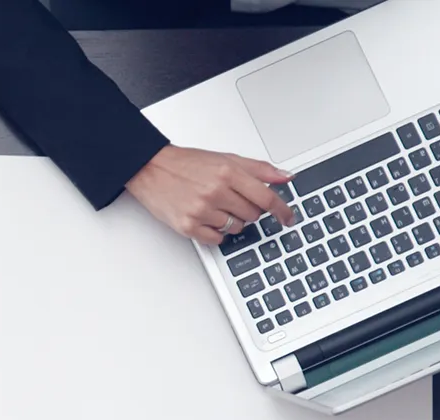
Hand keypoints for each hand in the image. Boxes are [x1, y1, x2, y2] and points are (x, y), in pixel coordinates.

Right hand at [125, 145, 295, 244]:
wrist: (151, 169)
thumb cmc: (186, 165)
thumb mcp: (226, 159)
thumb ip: (258, 169)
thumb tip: (286, 177)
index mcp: (228, 173)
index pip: (266, 197)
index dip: (282, 210)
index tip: (288, 218)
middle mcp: (216, 192)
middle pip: (253, 215)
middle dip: (249, 210)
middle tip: (235, 201)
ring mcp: (201, 211)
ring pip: (236, 228)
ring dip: (232, 221)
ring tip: (216, 207)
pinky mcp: (188, 226)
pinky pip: (216, 240)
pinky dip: (217, 232)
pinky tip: (208, 218)